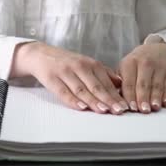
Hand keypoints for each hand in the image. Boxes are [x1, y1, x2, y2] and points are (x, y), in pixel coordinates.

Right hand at [11, 42, 128, 113]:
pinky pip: (63, 92)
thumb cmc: (66, 62)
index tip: (125, 105)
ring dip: (93, 101)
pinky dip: (73, 100)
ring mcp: (65, 72)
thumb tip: (121, 83)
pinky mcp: (52, 79)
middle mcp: (79, 67)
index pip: (106, 82)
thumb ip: (103, 73)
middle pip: (96, 86)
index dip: (116, 95)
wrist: (40, 54)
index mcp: (90, 64)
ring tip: (104, 111)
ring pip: (82, 90)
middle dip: (108, 99)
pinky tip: (81, 107)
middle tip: (119, 110)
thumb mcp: (86, 63)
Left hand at [118, 42, 165, 113]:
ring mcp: (159, 67)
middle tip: (142, 110)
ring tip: (154, 107)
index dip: (130, 96)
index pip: (129, 82)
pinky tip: (165, 103)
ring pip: (157, 85)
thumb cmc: (136, 64)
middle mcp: (145, 63)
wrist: (156, 50)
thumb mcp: (124, 68)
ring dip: (156, 98)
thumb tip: (117, 100)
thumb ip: (119, 83)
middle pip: (143, 84)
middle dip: (143, 98)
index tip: (130, 107)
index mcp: (130, 63)